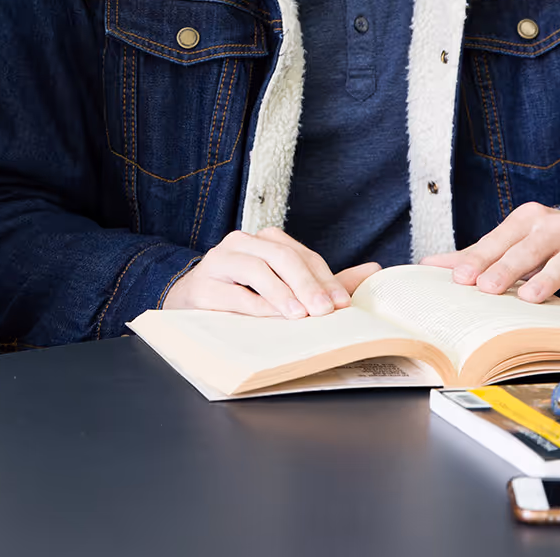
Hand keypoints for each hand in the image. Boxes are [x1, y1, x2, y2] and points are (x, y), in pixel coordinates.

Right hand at [163, 227, 381, 318]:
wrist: (186, 300)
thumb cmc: (241, 293)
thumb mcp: (283, 285)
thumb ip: (324, 280)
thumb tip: (373, 270)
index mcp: (264, 240)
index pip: (301, 255)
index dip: (325, 278)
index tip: (343, 303)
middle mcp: (242, 244)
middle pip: (281, 257)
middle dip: (308, 284)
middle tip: (326, 310)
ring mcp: (219, 262)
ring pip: (256, 270)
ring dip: (282, 294)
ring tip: (301, 315)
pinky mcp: (202, 286)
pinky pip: (232, 295)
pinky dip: (255, 307)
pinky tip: (271, 318)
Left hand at [419, 203, 559, 314]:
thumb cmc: (550, 243)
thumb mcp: (515, 240)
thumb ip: (476, 253)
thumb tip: (428, 264)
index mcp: (528, 219)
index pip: (499, 240)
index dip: (480, 259)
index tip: (461, 278)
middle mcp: (557, 226)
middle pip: (529, 249)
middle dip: (508, 268)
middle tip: (488, 288)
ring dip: (548, 279)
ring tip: (531, 297)